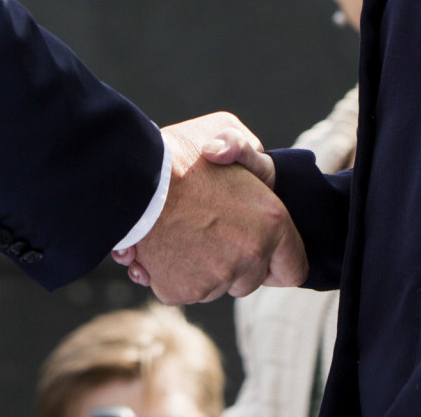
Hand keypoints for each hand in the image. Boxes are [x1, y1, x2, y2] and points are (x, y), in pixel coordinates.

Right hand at [111, 113, 305, 303]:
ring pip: (213, 285)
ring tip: (175, 230)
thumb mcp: (224, 130)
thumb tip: (240, 171)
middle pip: (248, 279)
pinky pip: (180, 289)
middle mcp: (249, 254)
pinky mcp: (181, 290)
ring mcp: (215, 278)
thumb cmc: (177, 151)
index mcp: (272, 221)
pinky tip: (154, 245)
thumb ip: (245, 150)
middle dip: (231, 259)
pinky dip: (166, 272)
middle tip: (205, 227)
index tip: (261, 252)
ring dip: (197, 264)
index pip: (293, 267)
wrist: (127, 178)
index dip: (278, 260)